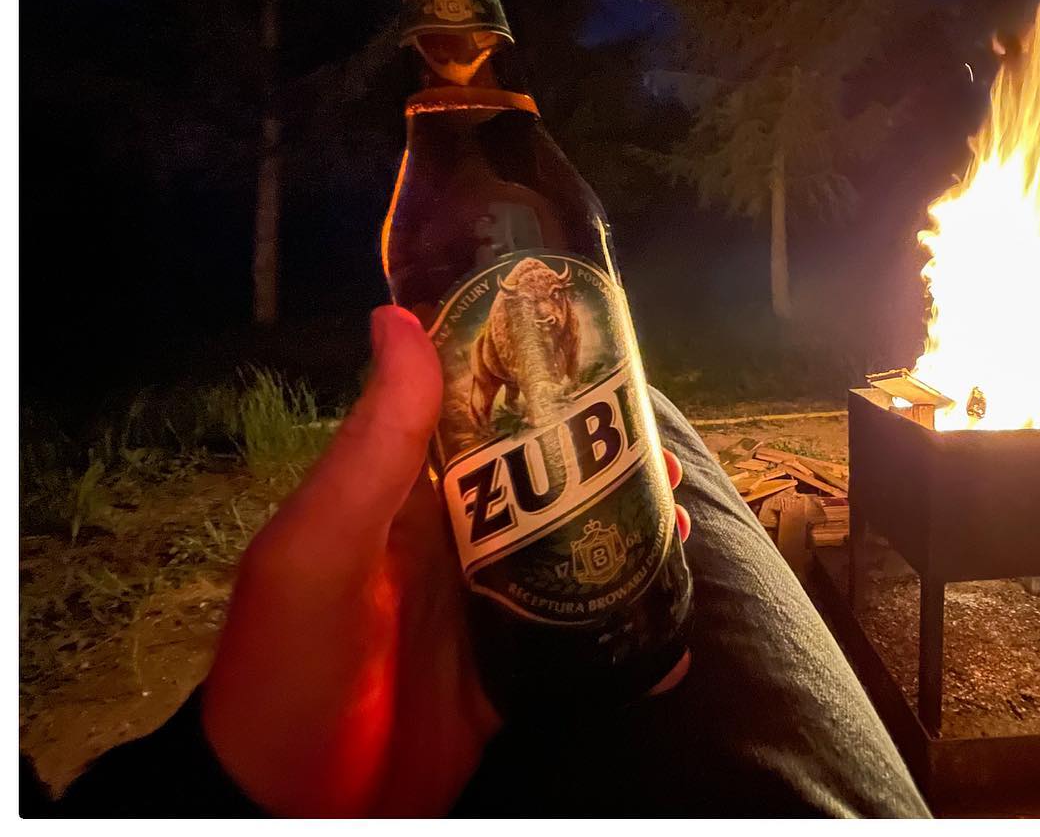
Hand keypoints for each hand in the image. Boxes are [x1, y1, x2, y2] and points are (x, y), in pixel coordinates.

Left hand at [202, 306, 689, 815]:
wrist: (294, 811)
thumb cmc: (295, 667)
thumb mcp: (321, 549)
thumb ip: (372, 447)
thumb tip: (398, 316)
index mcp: (403, 496)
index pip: (475, 414)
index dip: (536, 383)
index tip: (603, 356)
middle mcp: (449, 541)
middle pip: (541, 482)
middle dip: (605, 465)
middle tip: (667, 458)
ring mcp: (482, 609)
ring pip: (568, 552)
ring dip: (623, 536)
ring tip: (681, 528)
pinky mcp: (508, 672)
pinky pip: (576, 633)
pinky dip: (624, 623)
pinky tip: (674, 620)